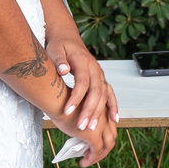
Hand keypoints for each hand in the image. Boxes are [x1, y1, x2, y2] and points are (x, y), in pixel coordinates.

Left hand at [45, 35, 117, 165]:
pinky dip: (113, 106)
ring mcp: (100, 75)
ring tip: (91, 128)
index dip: (76, 97)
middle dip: (89, 110)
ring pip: (104, 95)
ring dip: (99, 112)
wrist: (68, 39)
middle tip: (81, 127)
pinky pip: (110, 94)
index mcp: (84, 61)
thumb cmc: (60, 46)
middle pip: (96, 91)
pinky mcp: (101, 80)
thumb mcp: (55, 50)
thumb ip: (59, 60)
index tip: (67, 111)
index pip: (82, 82)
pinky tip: (114, 120)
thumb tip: (63, 70)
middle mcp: (95, 69)